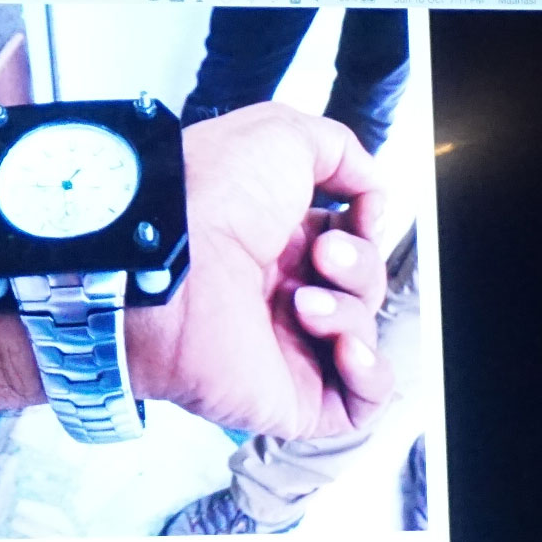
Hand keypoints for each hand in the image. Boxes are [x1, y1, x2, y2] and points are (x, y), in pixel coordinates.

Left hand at [128, 103, 395, 438]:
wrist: (168, 257)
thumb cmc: (208, 194)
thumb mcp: (284, 136)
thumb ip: (342, 154)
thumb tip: (373, 192)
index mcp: (273, 241)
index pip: (348, 246)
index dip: (365, 231)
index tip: (359, 215)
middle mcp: (275, 294)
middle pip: (361, 290)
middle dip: (358, 268)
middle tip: (322, 257)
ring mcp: (280, 348)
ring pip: (362, 337)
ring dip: (352, 312)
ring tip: (304, 300)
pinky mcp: (284, 397)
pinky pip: (356, 405)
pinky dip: (369, 375)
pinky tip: (345, 346)